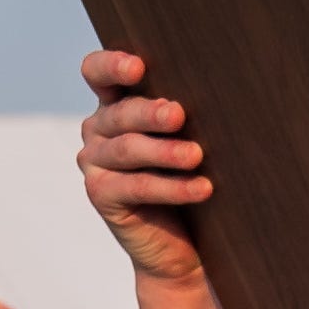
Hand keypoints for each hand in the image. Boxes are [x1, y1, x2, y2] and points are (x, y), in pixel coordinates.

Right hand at [78, 52, 211, 289]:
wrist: (181, 243)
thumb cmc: (190, 175)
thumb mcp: (186, 135)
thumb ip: (182, 112)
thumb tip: (213, 90)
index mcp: (115, 102)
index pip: (97, 71)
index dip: (111, 66)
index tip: (138, 68)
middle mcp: (98, 128)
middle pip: (119, 113)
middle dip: (149, 112)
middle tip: (178, 114)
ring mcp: (94, 162)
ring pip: (127, 149)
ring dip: (165, 151)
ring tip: (197, 155)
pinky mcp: (100, 194)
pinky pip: (136, 187)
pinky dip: (172, 188)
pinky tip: (203, 188)